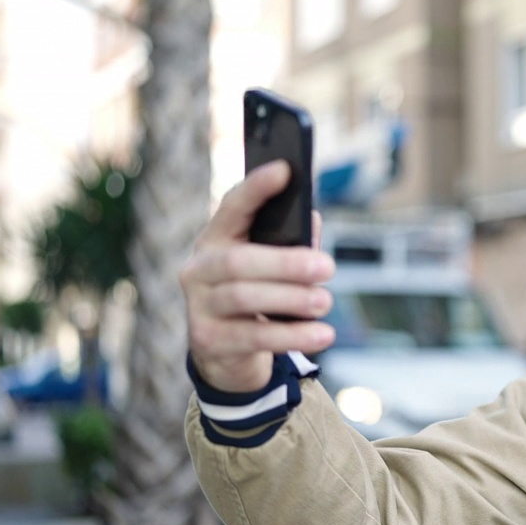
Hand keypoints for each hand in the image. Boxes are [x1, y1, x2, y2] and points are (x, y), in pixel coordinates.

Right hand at [179, 160, 336, 392]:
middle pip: (238, 260)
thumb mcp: (271, 269)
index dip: (256, 188)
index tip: (284, 170)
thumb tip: (311, 217)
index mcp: (216, 240)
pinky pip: (253, 336)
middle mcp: (198, 269)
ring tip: (325, 302)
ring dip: (291, 299)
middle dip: (285, 263)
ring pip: (243, 297)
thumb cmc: (257, 298)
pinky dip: (292, 335)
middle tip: (327, 267)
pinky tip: (322, 334)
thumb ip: (290, 243)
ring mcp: (199, 306)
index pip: (231, 207)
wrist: (227, 354)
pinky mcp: (208, 341)